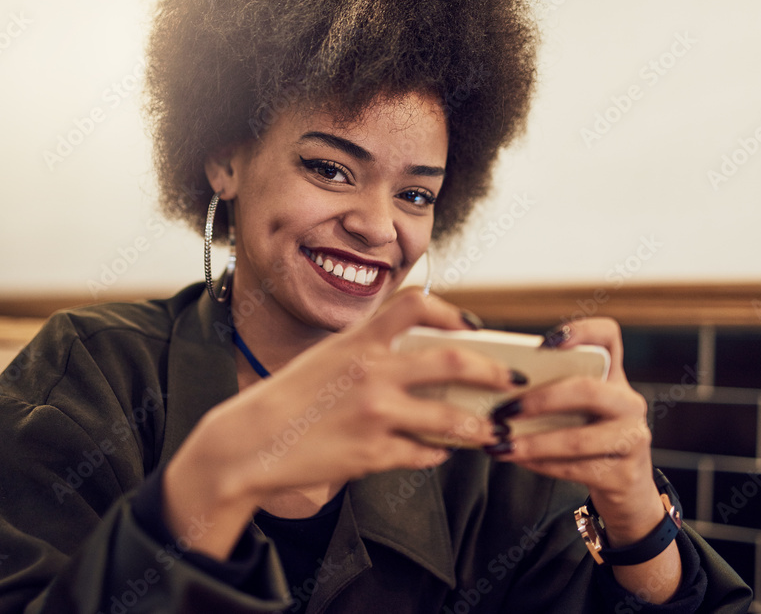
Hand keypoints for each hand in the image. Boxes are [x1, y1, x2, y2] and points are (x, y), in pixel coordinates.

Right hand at [163, 288, 518, 557]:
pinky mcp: (372, 454)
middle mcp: (370, 372)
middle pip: (453, 362)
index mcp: (358, 341)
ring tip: (491, 431)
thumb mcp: (327, 358)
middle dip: (493, 373)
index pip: (415, 305)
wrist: (249, 443)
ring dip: (478, 427)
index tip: (475, 327)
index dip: (453, 311)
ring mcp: (374, 415)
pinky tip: (440, 454)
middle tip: (512, 382)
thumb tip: (424, 360)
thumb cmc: (289, 398)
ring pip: (451, 421)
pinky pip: (424, 455)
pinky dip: (437, 455)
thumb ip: (371, 350)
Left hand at [489, 318, 681, 602]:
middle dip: (540, 400)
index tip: (546, 342)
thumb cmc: (588, 435)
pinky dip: (540, 464)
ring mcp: (632, 439)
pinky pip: (575, 469)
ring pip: (578, 439)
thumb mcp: (578, 408)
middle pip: (587, 390)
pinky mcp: (624, 475)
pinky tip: (517, 459)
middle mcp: (628, 402)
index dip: (582, 331)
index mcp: (614, 376)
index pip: (608, 337)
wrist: (626, 485)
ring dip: (532, 442)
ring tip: (500, 444)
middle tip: (503, 410)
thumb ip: (550, 391)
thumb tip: (493, 385)